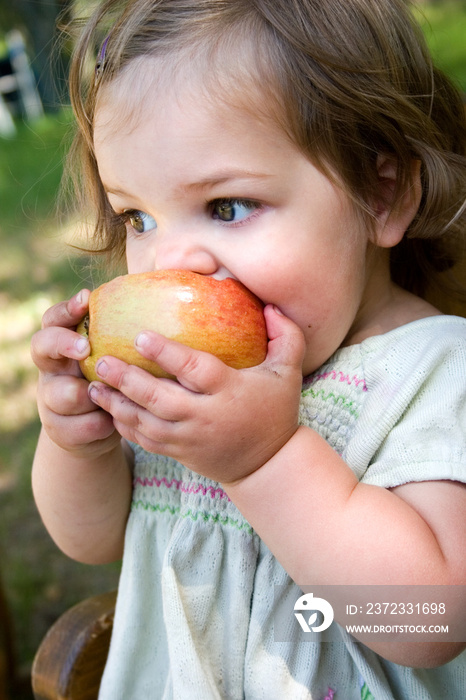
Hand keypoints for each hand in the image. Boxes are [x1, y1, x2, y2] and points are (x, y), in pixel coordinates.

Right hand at [31, 290, 119, 457]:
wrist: (97, 428)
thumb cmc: (114, 380)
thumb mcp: (114, 357)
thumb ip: (124, 337)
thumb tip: (168, 306)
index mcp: (64, 343)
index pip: (54, 318)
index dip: (67, 308)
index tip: (87, 299)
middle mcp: (52, 367)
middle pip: (42, 346)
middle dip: (63, 344)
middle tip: (85, 348)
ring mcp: (51, 398)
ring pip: (61, 393)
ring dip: (86, 394)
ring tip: (109, 393)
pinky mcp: (60, 429)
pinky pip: (79, 426)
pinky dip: (99, 424)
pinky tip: (114, 421)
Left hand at [86, 305, 304, 482]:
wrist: (267, 465)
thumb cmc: (276, 411)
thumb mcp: (288, 373)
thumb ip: (286, 337)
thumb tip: (270, 305)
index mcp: (229, 392)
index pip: (195, 371)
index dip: (166, 354)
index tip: (140, 336)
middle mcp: (206, 416)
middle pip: (160, 399)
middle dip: (128, 380)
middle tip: (101, 361)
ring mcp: (189, 438)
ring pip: (146, 422)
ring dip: (117, 404)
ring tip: (93, 385)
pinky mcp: (179, 452)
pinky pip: (146, 440)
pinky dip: (125, 426)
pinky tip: (108, 409)